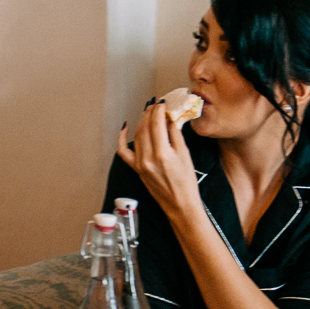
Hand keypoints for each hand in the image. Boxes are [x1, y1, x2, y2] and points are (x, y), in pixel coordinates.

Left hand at [116, 98, 202, 223]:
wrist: (180, 205)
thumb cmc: (187, 183)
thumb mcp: (185, 155)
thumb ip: (175, 135)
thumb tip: (170, 119)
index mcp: (162, 154)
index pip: (156, 124)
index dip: (158, 110)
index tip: (162, 103)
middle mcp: (148, 158)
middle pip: (145, 127)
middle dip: (149, 113)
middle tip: (155, 105)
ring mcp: (140, 163)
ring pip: (137, 135)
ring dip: (141, 121)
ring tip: (148, 113)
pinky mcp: (136, 168)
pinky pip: (123, 151)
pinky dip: (122, 138)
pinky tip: (126, 127)